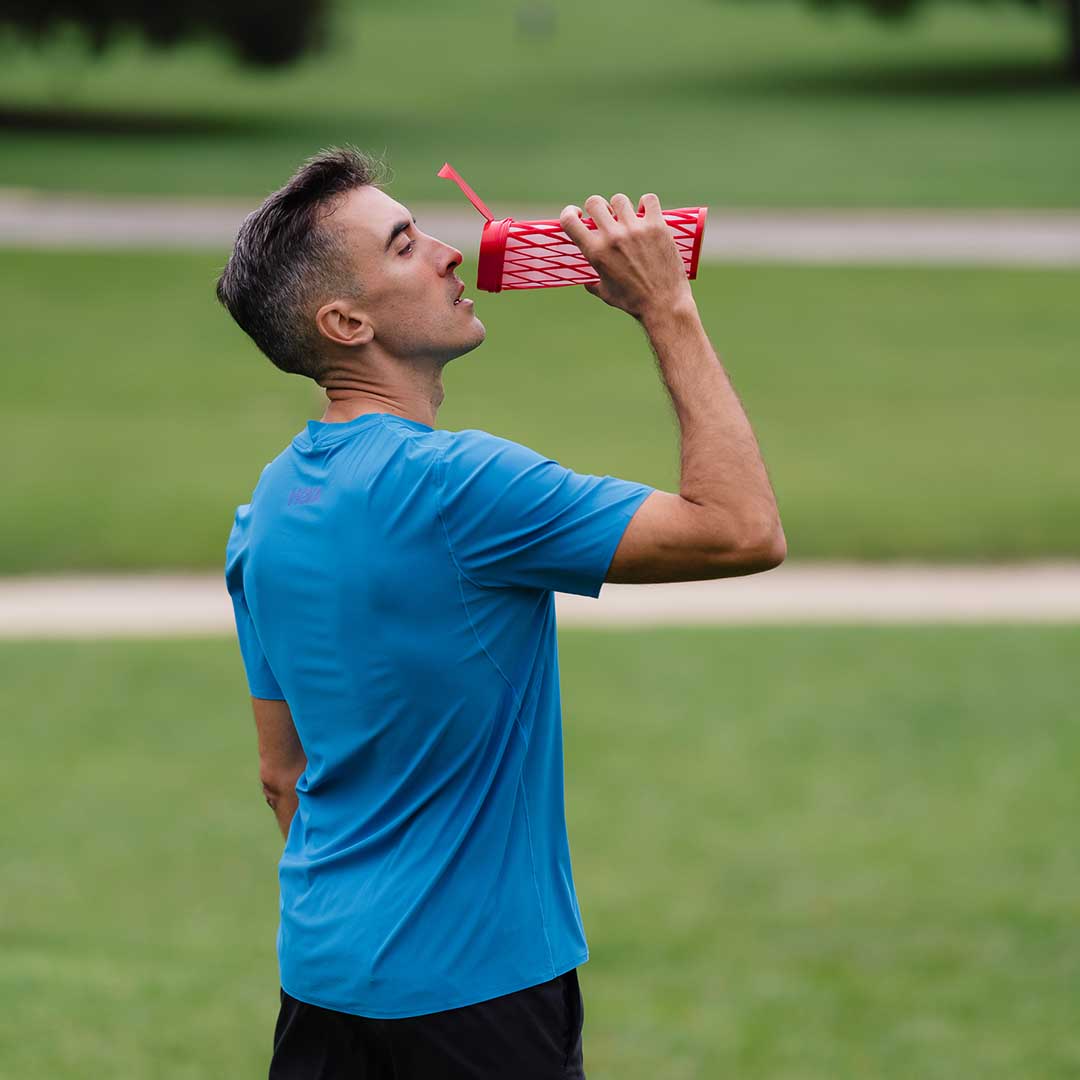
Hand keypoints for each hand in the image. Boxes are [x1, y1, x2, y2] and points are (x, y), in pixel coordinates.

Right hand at [558, 193, 693, 320]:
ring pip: (619, 199)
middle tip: (606, 217)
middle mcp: (613, 237)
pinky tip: (646, 213)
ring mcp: (635, 229)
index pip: (569, 221)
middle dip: (597, 208)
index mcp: (596, 252)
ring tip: (627, 218)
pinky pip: (648, 199)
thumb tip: (587, 282)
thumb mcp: (606, 294)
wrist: (664, 304)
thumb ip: (593, 284)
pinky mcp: (657, 226)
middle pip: (595, 202)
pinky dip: (646, 204)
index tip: (578, 215)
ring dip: (621, 208)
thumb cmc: (633, 302)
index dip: (569, 212)